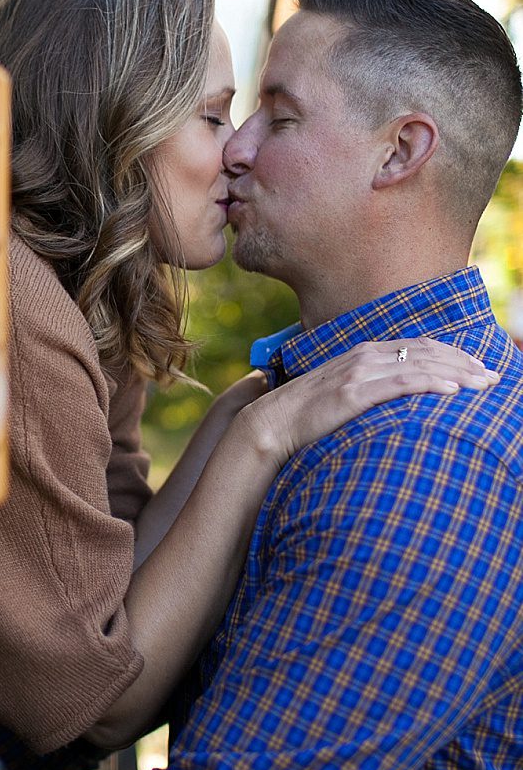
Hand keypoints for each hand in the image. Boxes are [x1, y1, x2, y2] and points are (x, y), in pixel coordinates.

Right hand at [240, 336, 498, 465]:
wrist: (274, 423)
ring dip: (457, 374)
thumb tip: (395, 395)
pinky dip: (430, 384)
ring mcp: (360, 372)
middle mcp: (366, 356)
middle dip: (464, 362)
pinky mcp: (355, 393)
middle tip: (494, 375)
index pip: (420, 346)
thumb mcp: (344, 391)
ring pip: (420, 366)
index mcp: (366, 352)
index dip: (453, 354)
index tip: (479, 366)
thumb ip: (370, 385)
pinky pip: (401, 385)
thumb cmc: (308, 413)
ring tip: (484, 383)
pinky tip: (453, 391)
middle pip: (427, 352)